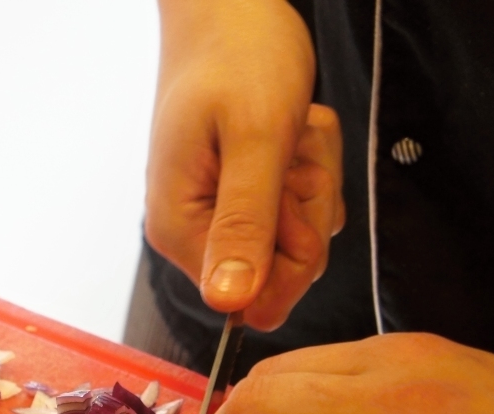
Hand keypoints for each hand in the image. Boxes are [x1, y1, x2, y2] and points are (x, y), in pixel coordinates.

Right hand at [145, 0, 344, 330]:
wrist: (231, 8)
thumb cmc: (238, 57)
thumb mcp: (254, 139)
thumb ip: (245, 224)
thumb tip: (229, 304)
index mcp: (180, 227)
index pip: (249, 296)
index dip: (289, 248)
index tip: (286, 186)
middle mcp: (194, 230)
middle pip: (282, 269)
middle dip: (306, 204)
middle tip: (290, 149)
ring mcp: (221, 212)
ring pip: (300, 236)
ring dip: (313, 177)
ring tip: (288, 130)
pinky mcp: (245, 196)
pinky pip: (303, 208)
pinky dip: (313, 165)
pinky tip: (290, 129)